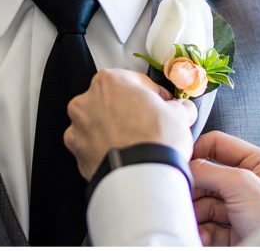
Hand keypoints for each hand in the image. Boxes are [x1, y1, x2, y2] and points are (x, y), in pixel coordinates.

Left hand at [65, 69, 197, 179]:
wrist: (141, 178)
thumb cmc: (155, 140)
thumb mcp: (179, 114)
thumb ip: (178, 107)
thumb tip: (182, 109)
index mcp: (108, 82)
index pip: (136, 81)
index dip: (153, 94)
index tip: (162, 104)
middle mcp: (86, 101)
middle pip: (113, 102)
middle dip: (130, 112)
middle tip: (149, 125)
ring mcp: (78, 129)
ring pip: (100, 124)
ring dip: (115, 130)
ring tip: (136, 144)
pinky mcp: (77, 155)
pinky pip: (93, 147)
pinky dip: (106, 150)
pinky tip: (124, 156)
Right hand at [190, 131, 259, 245]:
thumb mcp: (242, 185)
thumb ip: (210, 171)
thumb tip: (184, 166)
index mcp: (259, 162)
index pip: (219, 145)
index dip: (196, 151)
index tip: (177, 163)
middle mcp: (251, 183)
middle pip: (209, 177)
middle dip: (194, 189)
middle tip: (180, 198)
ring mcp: (244, 208)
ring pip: (207, 203)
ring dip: (196, 213)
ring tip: (192, 222)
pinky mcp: (239, 231)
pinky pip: (213, 226)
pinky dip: (204, 231)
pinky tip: (203, 236)